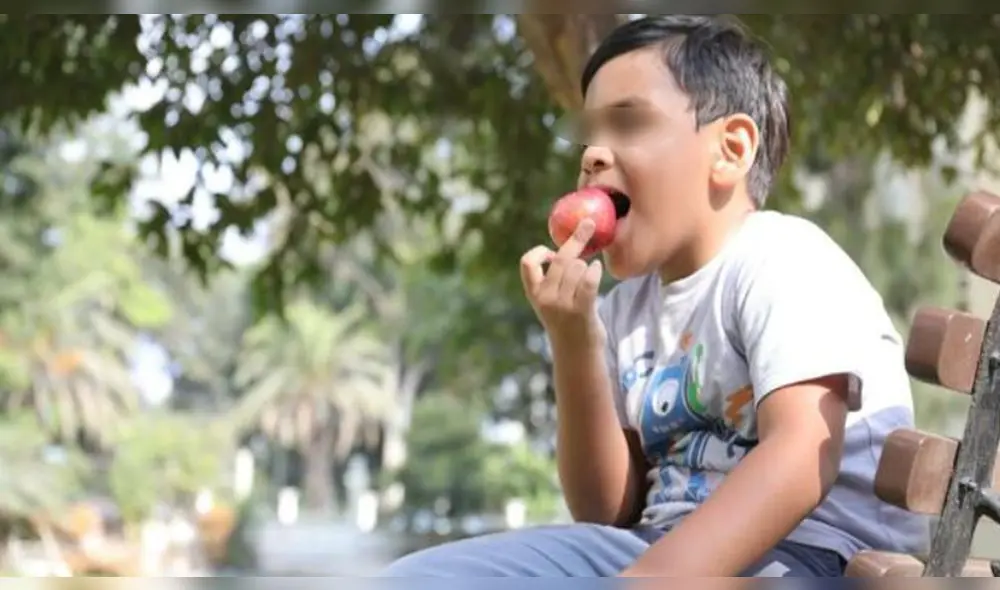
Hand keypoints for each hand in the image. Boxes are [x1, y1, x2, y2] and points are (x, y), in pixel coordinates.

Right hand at [520, 218, 604, 345]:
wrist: (577, 354)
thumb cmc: (568, 323)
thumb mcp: (551, 303)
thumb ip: (553, 281)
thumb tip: (566, 248)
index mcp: (535, 294)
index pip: (527, 264)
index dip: (538, 251)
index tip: (550, 251)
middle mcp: (546, 298)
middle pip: (560, 259)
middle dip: (577, 239)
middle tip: (589, 224)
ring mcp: (563, 305)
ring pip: (578, 267)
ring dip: (587, 265)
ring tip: (589, 275)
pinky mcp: (581, 310)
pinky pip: (590, 279)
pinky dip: (595, 270)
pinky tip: (597, 269)